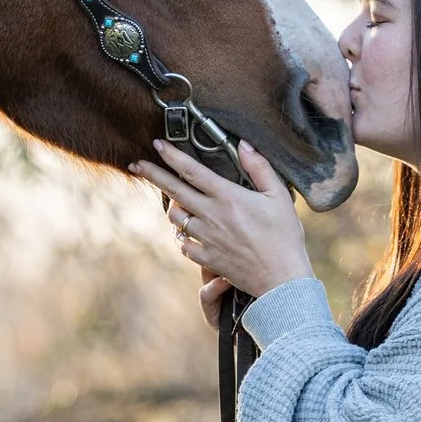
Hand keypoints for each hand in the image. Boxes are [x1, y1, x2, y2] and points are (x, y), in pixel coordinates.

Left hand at [130, 139, 316, 319]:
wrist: (281, 278)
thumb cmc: (285, 236)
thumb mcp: (279, 196)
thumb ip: (260, 167)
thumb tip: (243, 144)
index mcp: (227, 197)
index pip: (192, 171)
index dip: (172, 155)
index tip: (157, 143)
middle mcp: (211, 215)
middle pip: (173, 190)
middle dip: (152, 174)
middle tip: (136, 164)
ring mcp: (205, 238)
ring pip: (176, 218)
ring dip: (172, 207)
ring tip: (176, 201)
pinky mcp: (205, 258)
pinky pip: (183, 244)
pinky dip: (183, 236)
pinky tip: (187, 232)